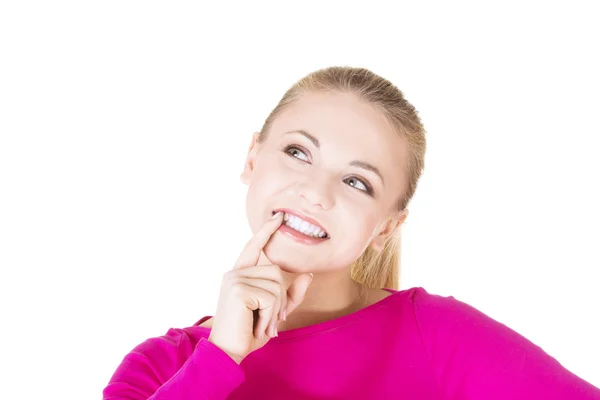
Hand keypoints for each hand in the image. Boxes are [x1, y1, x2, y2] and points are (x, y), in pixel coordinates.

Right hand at [207, 212, 313, 363]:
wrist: (228, 353)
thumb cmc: (249, 332)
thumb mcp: (274, 312)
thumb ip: (290, 295)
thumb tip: (307, 276)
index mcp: (240, 274)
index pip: (254, 246)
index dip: (266, 231)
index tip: (278, 217)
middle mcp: (235, 273)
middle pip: (276, 270)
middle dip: (281, 299)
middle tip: (271, 321)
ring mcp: (235, 279)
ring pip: (276, 284)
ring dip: (276, 310)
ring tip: (264, 325)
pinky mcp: (238, 289)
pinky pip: (271, 296)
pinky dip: (271, 315)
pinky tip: (259, 326)